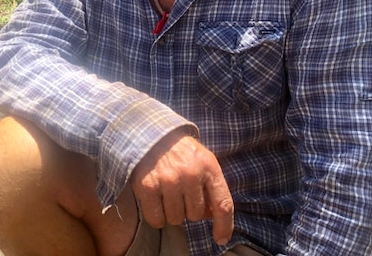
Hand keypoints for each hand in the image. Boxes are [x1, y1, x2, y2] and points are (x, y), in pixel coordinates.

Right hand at [130, 130, 233, 245]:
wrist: (148, 132)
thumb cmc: (178, 150)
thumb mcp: (201, 160)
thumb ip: (211, 186)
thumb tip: (212, 217)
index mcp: (209, 166)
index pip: (223, 204)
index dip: (224, 226)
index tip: (220, 239)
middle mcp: (190, 173)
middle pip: (196, 215)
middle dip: (188, 209)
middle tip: (179, 192)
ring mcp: (169, 180)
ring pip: (176, 219)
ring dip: (171, 212)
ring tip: (165, 193)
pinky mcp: (148, 186)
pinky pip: (157, 219)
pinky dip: (156, 216)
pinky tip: (154, 201)